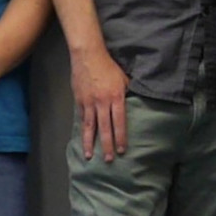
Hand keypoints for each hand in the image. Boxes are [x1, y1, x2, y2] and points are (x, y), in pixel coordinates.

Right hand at [70, 45, 130, 161]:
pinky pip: (82, 118)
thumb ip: (128, 92)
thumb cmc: (109, 66)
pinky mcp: (79, 100)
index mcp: (116, 97)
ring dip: (90, 142)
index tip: (122, 150)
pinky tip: (83, 139)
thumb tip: (135, 103)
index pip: (120, 122)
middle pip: (105, 128)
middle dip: (107, 145)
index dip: (121, 137)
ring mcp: (89, 102)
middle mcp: (102, 102)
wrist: (88, 55)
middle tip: (109, 159)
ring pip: (90, 126)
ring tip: (89, 156)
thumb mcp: (124, 78)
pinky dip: (82, 130)